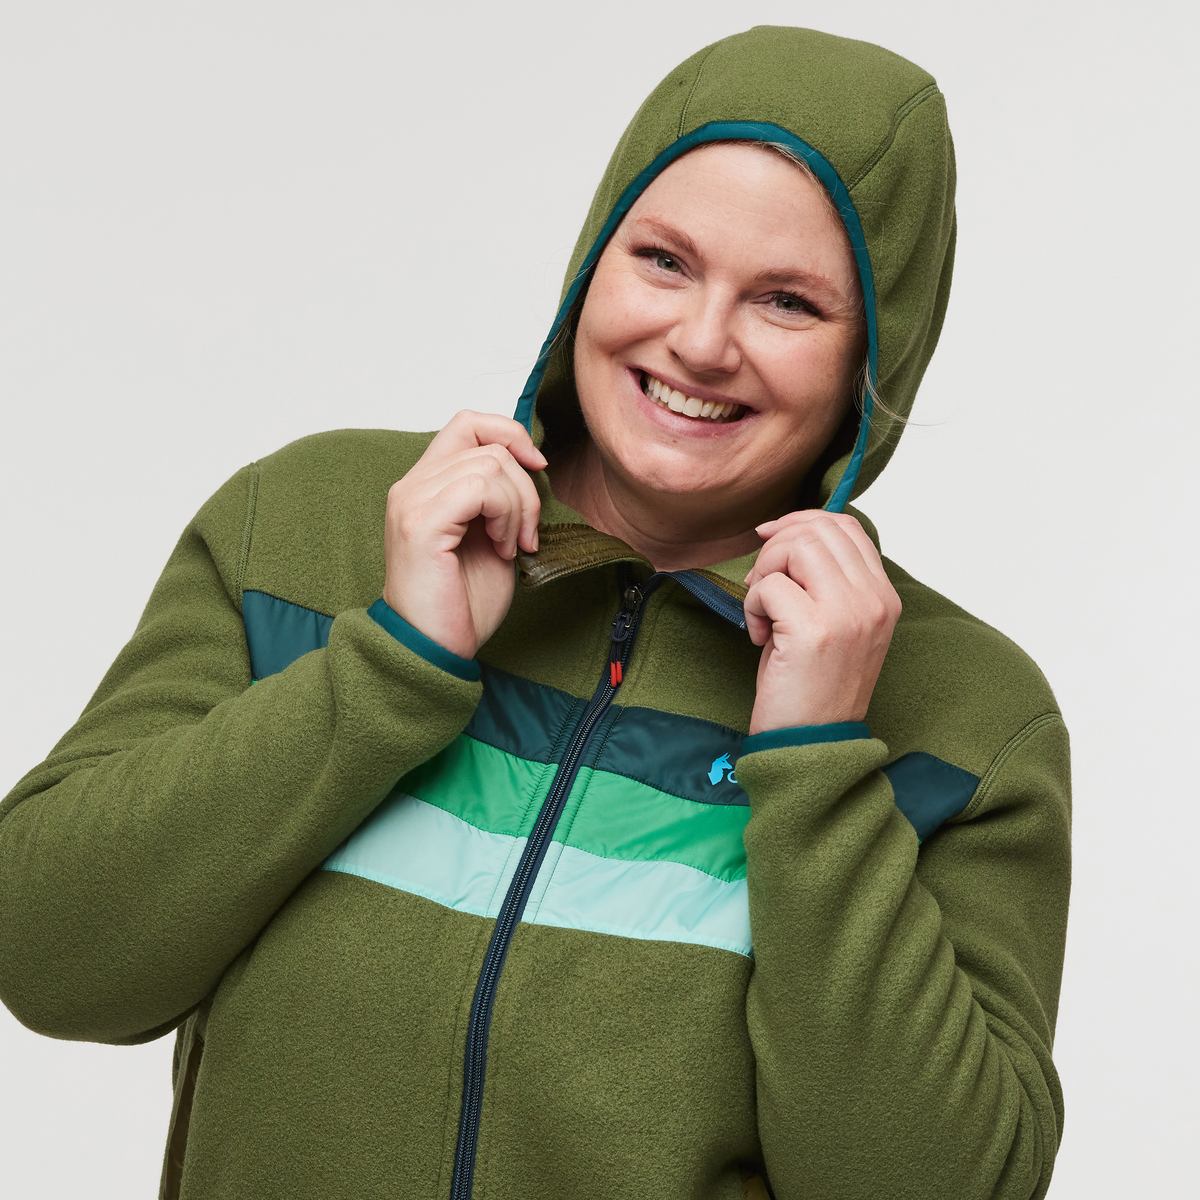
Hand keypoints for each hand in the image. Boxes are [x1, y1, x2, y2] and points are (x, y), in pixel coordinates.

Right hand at [382, 411, 545, 659]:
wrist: (433, 648)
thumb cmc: (460, 603)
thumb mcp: (493, 536)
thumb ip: (502, 497)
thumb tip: (533, 464)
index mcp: (426, 485)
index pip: (468, 423)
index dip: (510, 434)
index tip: (537, 468)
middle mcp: (411, 485)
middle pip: (488, 444)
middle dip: (526, 486)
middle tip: (526, 534)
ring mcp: (412, 500)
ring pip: (490, 464)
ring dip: (517, 506)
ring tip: (510, 545)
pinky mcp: (420, 522)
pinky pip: (480, 488)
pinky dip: (505, 515)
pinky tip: (502, 548)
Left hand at [743, 511, 900, 734]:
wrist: (813, 745)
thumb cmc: (813, 687)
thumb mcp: (834, 625)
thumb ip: (826, 580)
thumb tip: (785, 532)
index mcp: (884, 597)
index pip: (847, 527)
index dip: (802, 521)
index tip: (770, 538)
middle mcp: (874, 601)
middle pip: (818, 530)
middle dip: (775, 548)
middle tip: (761, 586)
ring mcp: (848, 614)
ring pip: (796, 547)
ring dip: (765, 573)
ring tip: (763, 610)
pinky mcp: (814, 630)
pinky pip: (769, 586)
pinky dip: (752, 605)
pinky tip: (760, 636)